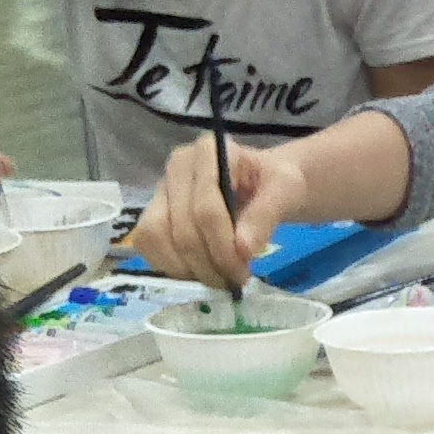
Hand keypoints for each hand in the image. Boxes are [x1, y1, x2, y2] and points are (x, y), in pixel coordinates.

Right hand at [130, 131, 308, 290]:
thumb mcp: (285, 191)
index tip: (244, 268)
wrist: (268, 185)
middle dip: (208, 263)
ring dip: (187, 268)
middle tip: (235, 281)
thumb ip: (265, 216)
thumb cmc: (276, 183)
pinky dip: (171, 266)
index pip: (206, 208)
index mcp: (208, 152)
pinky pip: (147, 245)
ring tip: (218, 280)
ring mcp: (162, 189)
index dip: (222, 246)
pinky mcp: (153, 212)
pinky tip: (199, 273)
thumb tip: (241, 250)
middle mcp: (178, 166)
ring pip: (156, 237)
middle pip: (181, 227)